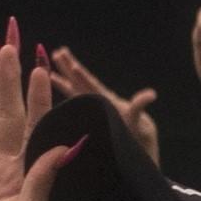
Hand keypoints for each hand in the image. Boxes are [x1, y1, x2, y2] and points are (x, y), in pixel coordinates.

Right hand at [46, 45, 158, 162]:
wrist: (139, 148)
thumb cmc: (139, 136)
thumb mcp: (138, 120)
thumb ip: (139, 106)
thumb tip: (151, 94)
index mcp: (107, 102)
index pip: (92, 86)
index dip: (83, 77)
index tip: (73, 66)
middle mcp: (99, 102)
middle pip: (80, 82)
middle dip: (69, 68)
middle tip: (57, 52)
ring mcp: (94, 109)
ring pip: (75, 92)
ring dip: (63, 81)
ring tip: (49, 70)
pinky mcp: (91, 119)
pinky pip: (74, 106)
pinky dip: (64, 99)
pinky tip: (53, 95)